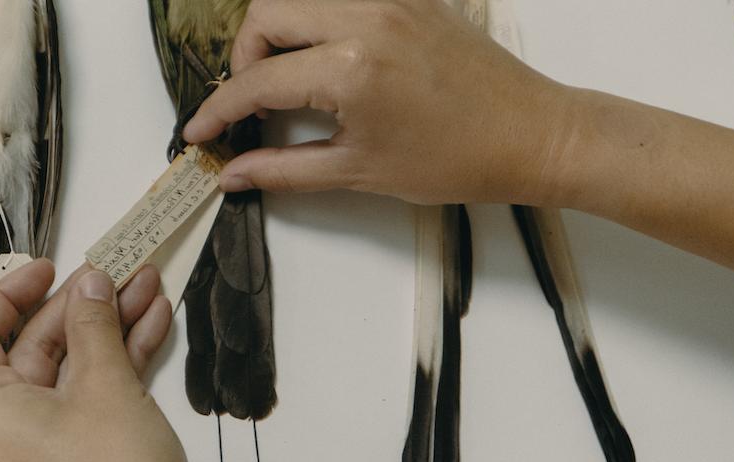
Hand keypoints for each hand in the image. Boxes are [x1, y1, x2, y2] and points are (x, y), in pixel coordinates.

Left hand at [0, 259, 190, 461]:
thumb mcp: (107, 387)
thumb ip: (95, 327)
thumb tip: (92, 286)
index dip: (13, 293)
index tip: (50, 268)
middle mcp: (5, 429)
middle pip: (36, 347)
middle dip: (85, 306)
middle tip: (120, 272)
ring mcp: (43, 443)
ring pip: (73, 368)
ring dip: (111, 328)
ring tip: (148, 288)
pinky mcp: (76, 454)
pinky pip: (90, 395)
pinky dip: (120, 361)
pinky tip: (152, 326)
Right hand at [184, 0, 567, 204]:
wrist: (532, 136)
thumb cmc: (457, 160)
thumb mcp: (360, 171)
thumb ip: (285, 171)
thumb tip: (233, 175)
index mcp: (350, 68)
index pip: (257, 81)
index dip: (219, 110)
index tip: (201, 132)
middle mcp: (364, 17)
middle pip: (266, 14)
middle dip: (244, 60)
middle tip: (254, 103)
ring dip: (278, 32)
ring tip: (288, 79)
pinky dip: (319, 19)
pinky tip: (327, 56)